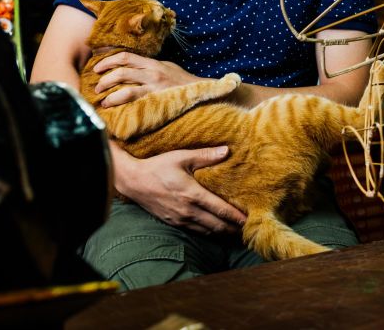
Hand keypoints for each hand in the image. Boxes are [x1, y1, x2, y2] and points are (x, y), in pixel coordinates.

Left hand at [94, 52, 200, 106]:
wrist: (200, 92)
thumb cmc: (182, 80)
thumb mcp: (166, 66)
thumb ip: (148, 66)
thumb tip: (129, 66)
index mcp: (152, 63)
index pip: (125, 57)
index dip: (108, 61)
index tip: (97, 68)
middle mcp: (152, 74)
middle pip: (121, 72)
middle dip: (104, 80)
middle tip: (97, 87)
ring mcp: (155, 89)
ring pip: (126, 91)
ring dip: (110, 97)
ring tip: (104, 102)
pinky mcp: (157, 102)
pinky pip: (136, 105)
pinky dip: (123, 108)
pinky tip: (116, 112)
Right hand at [113, 146, 246, 233]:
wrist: (134, 181)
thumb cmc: (158, 167)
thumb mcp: (181, 157)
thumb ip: (205, 156)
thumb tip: (227, 151)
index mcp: (193, 194)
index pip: (221, 209)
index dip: (236, 216)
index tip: (249, 220)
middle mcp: (188, 210)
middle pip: (217, 225)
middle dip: (233, 228)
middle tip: (247, 228)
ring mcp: (180, 219)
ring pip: (207, 231)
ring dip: (222, 232)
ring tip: (235, 230)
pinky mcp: (174, 222)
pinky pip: (196, 231)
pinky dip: (209, 232)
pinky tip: (215, 229)